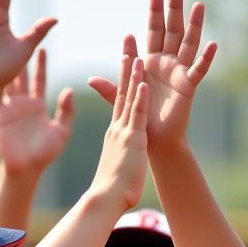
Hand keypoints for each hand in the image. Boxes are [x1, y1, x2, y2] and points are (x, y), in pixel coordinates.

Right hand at [0, 49, 73, 173]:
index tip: (42, 47)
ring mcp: (9, 108)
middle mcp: (23, 104)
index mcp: (38, 106)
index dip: (40, 64)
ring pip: (6, 81)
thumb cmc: (44, 155)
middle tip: (18, 38)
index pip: (39, 79)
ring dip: (4, 65)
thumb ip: (66, 112)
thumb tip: (69, 90)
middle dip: (20, 57)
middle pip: (21, 75)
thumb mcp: (61, 132)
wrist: (24, 169)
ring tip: (1, 46)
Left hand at [89, 0, 215, 150]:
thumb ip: (110, 88)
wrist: (154, 140)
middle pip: (172, 30)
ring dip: (194, 25)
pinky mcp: (188, 87)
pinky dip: (206, 58)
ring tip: (198, 5)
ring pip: (188, 44)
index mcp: (151, 61)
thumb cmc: (140, 119)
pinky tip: (213, 44)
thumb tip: (90, 79)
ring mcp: (179, 73)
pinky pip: (199, 70)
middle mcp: (167, 63)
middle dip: (174, 10)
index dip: (154, 13)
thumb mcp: (123, 100)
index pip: (153, 31)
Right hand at [89, 45, 147, 212]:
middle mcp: (117, 128)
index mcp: (115, 134)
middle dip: (126, 70)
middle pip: (122, 93)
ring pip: (129, 100)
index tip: (125, 64)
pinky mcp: (132, 140)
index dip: (122, 82)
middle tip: (128, 48)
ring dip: (133, 77)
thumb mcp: (115, 166)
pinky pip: (137, 115)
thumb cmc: (110, 190)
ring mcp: (123, 132)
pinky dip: (140, 98)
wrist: (105, 198)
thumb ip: (118, 157)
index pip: (119, 102)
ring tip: (136, 56)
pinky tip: (143, 83)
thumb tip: (119, 159)